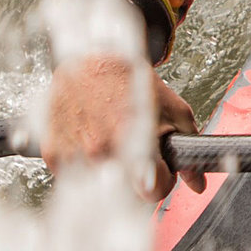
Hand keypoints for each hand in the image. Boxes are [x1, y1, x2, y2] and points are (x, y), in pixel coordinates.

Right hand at [42, 52, 205, 202]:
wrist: (90, 57)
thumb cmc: (130, 81)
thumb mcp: (173, 110)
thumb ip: (188, 148)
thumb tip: (197, 183)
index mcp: (135, 146)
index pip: (153, 193)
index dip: (161, 182)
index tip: (159, 172)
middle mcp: (102, 154)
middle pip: (124, 193)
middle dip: (134, 178)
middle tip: (133, 152)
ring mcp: (74, 155)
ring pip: (97, 184)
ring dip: (106, 169)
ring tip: (109, 139)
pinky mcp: (53, 152)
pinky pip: (71, 173)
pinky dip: (82, 161)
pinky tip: (89, 137)